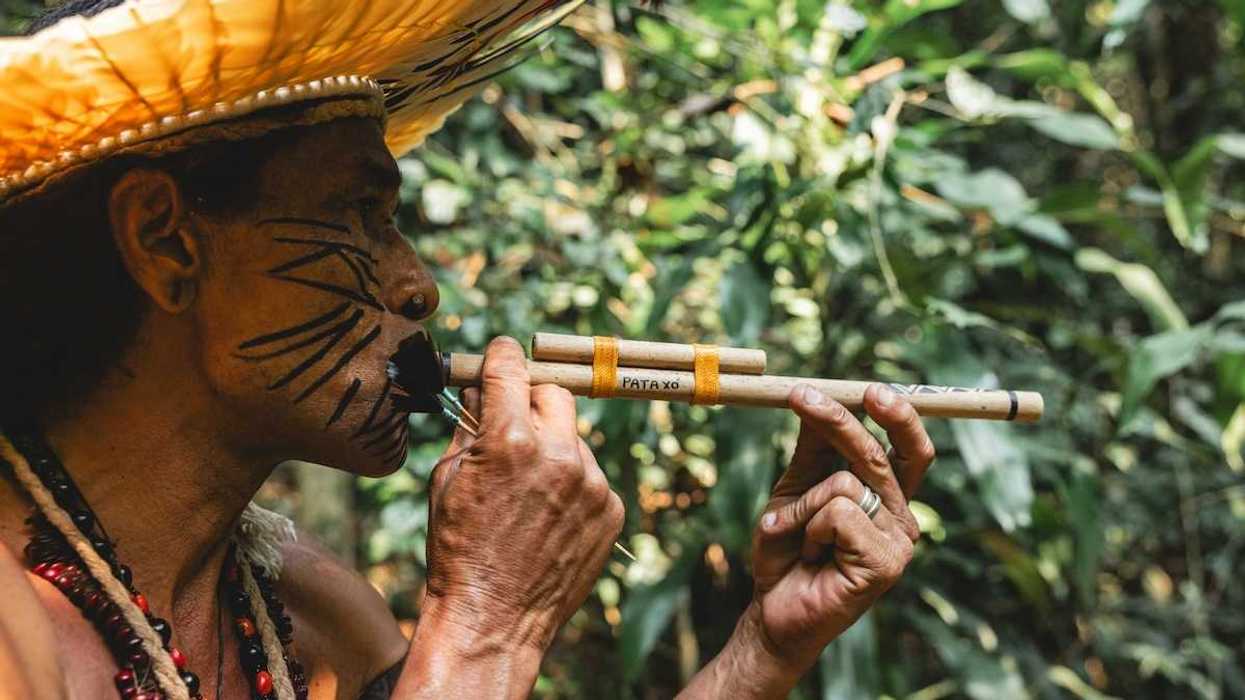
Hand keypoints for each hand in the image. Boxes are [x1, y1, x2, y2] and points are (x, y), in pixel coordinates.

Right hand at [421, 337, 623, 655]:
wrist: (493, 619)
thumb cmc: (458, 549)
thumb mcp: (447, 479)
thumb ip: (468, 425)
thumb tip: (479, 389)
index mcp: (510, 440)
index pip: (511, 368)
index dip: (502, 356)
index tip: (502, 353)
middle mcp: (559, 454)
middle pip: (554, 393)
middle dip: (531, 399)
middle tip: (512, 420)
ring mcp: (592, 483)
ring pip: (574, 437)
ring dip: (553, 447)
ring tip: (526, 491)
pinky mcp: (611, 509)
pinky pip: (590, 475)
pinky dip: (571, 483)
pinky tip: (547, 515)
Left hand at [748, 383, 933, 676]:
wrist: (772, 611)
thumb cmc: (787, 551)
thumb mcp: (795, 489)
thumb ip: (812, 450)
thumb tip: (817, 396)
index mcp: (888, 497)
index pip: (908, 448)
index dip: (899, 416)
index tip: (870, 388)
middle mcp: (902, 517)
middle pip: (882, 454)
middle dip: (840, 421)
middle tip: (801, 396)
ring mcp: (898, 543)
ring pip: (847, 483)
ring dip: (802, 505)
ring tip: (795, 537)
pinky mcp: (885, 564)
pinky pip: (838, 513)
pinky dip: (808, 528)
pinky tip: (810, 556)